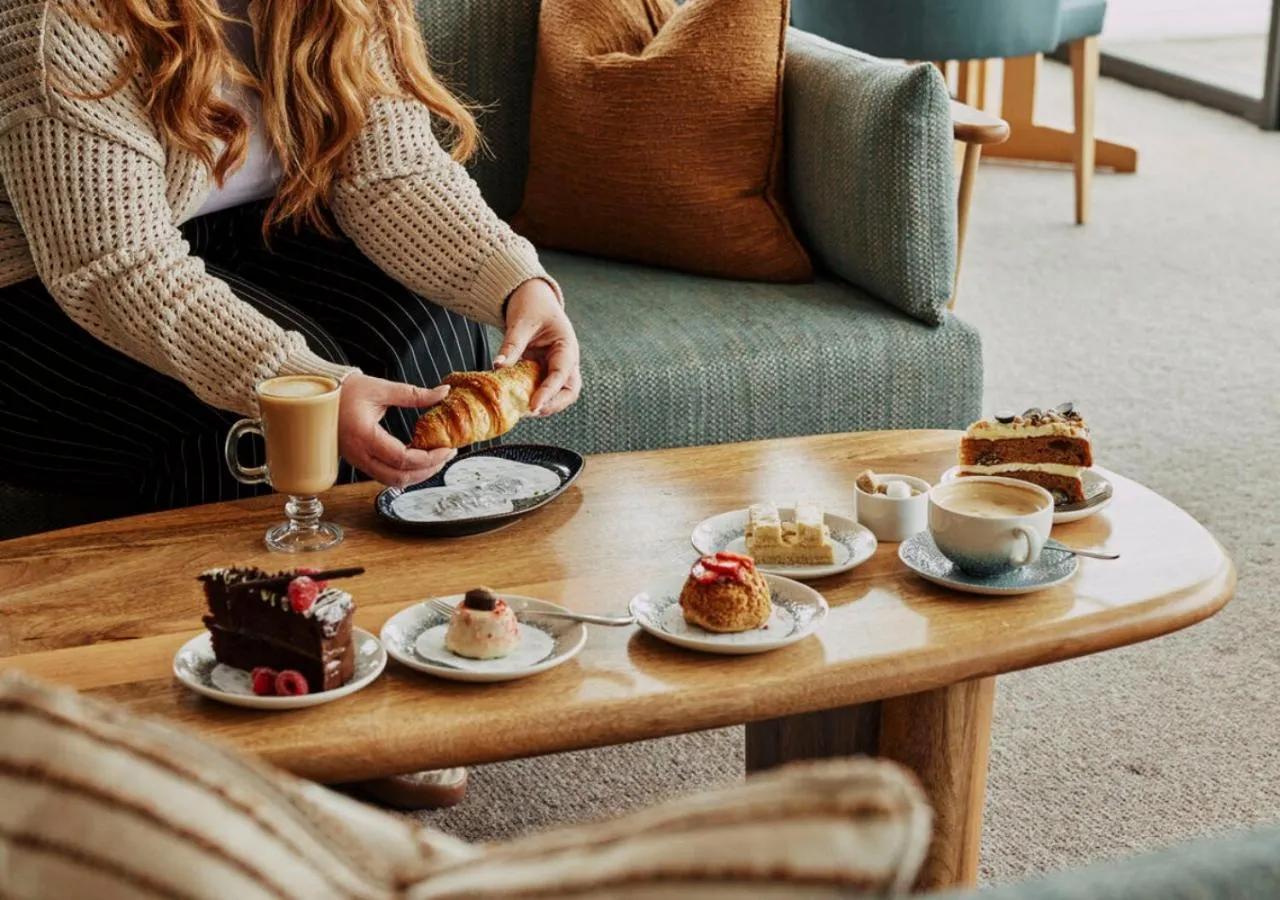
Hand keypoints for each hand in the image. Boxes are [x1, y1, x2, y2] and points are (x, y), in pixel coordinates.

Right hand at [338, 373, 455, 487]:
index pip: (401, 458)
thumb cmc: (347, 390)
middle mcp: (359, 454)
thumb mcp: (382, 388)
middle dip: (427, 471)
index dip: (428, 458)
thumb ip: (414, 394)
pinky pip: (384, 476)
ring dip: (417, 475)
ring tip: (436, 459)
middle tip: (446, 456)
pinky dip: (404, 472)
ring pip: (391, 481)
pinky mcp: (358, 461)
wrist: (321, 396)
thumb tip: (443, 392)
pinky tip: (418, 459)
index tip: (446, 449)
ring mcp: (357, 460)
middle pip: (398, 477)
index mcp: (364, 435)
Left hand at [495, 278, 581, 415]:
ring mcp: (557, 367)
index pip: (561, 375)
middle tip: (528, 412)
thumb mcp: (521, 322)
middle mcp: (566, 360)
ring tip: (520, 410)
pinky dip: (532, 397)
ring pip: (559, 395)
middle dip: (552, 405)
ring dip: (543, 404)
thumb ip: (512, 345)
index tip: (532, 406)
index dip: (548, 393)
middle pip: (569, 392)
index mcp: (566, 347)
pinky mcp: (545, 371)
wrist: (532, 296)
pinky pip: (543, 389)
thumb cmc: (532, 304)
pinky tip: (516, 401)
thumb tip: (497, 366)